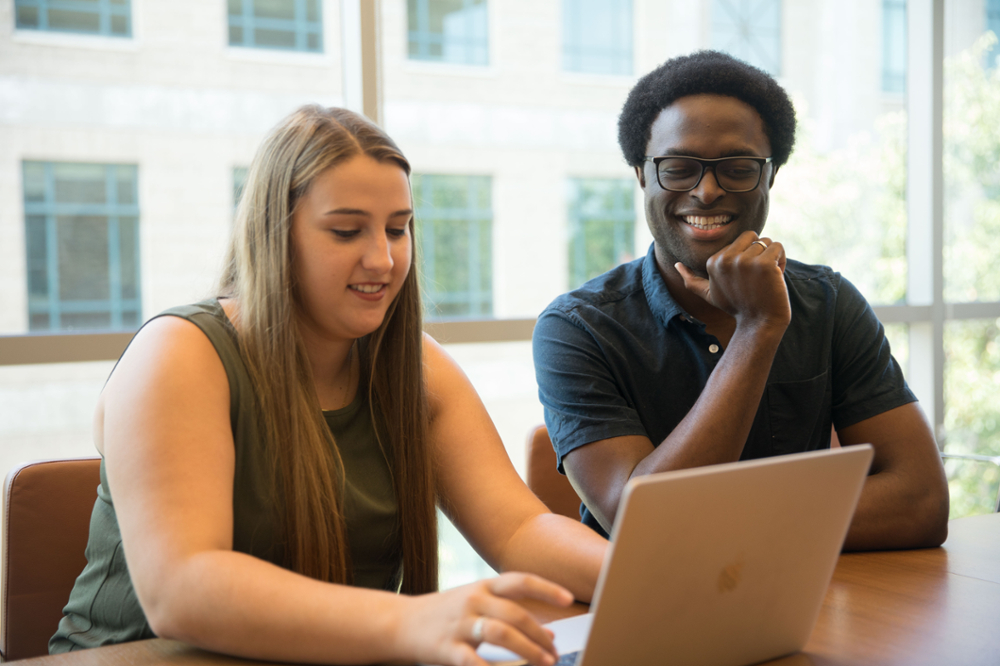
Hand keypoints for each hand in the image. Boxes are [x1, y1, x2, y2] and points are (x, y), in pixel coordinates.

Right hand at [398, 572, 571, 665]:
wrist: (399, 622)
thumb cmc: (445, 613)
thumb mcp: (476, 602)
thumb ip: (508, 612)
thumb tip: (548, 632)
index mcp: (482, 587)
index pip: (519, 581)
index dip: (546, 588)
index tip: (568, 598)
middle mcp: (472, 600)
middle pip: (515, 614)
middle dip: (540, 635)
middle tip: (555, 652)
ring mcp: (459, 624)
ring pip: (500, 633)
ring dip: (527, 650)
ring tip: (544, 663)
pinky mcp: (446, 648)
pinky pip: (474, 662)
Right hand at [675, 231, 790, 330]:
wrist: (759, 323)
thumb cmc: (737, 307)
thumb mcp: (709, 294)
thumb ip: (692, 281)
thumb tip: (676, 266)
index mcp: (713, 262)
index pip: (739, 240)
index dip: (747, 257)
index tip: (746, 278)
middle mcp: (726, 260)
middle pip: (752, 236)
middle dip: (759, 252)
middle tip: (759, 275)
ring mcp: (744, 262)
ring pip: (767, 241)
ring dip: (772, 257)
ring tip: (768, 277)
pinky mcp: (763, 264)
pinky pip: (778, 247)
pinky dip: (782, 259)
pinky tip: (777, 276)